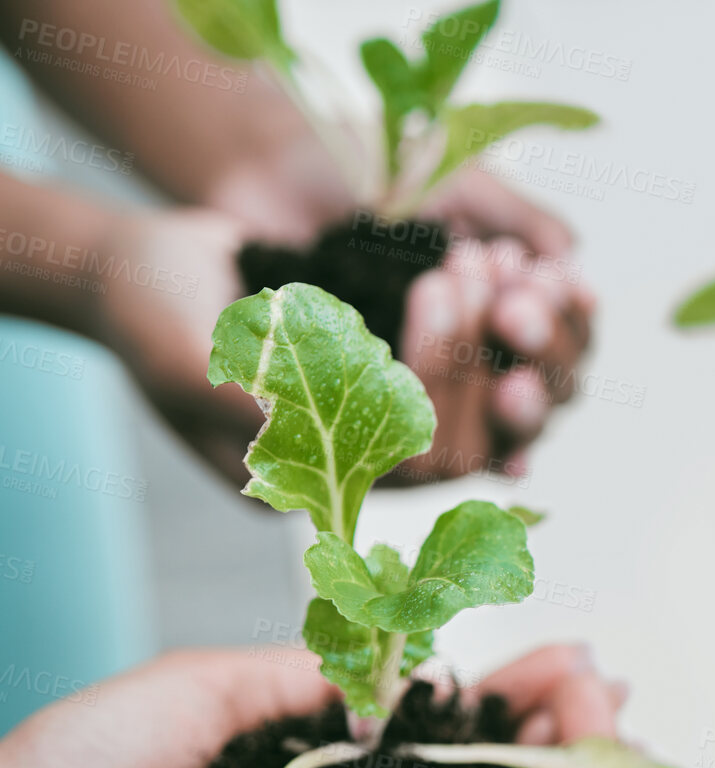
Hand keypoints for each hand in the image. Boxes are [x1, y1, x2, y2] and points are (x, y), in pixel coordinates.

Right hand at [93, 194, 592, 485]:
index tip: (437, 293)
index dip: (445, 385)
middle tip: (475, 265)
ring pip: (469, 396)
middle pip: (461, 434)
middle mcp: (356, 457)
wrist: (139, 264)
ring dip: (488, 327)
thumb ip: (249, 406)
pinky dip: (479, 310)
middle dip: (476, 349)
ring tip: (483, 253)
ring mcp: (376, 411)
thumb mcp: (186, 363)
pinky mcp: (388, 364)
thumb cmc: (146, 312)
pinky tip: (488, 253)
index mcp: (311, 480)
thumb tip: (314, 434)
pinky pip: (456, 353)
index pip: (417, 463)